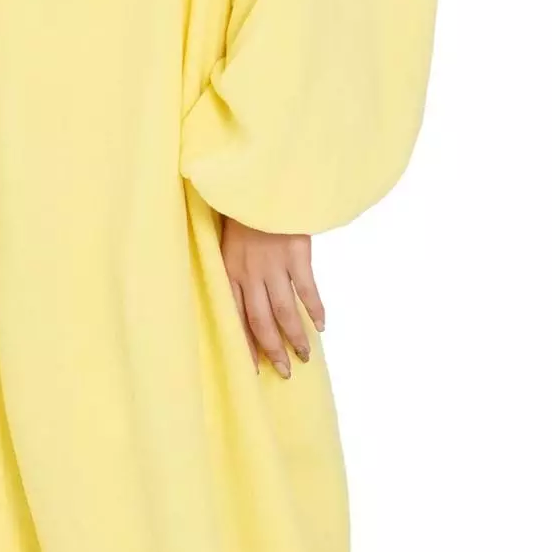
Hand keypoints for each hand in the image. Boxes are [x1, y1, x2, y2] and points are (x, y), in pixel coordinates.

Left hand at [219, 218, 324, 378]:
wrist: (262, 180)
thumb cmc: (245, 210)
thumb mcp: (231, 239)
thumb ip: (239, 266)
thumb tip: (252, 296)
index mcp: (230, 270)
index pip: (234, 316)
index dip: (244, 344)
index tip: (251, 368)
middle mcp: (250, 272)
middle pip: (260, 321)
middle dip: (272, 349)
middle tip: (283, 371)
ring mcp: (274, 264)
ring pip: (284, 311)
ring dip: (295, 336)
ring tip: (304, 355)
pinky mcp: (296, 253)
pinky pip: (306, 289)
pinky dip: (315, 308)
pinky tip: (321, 324)